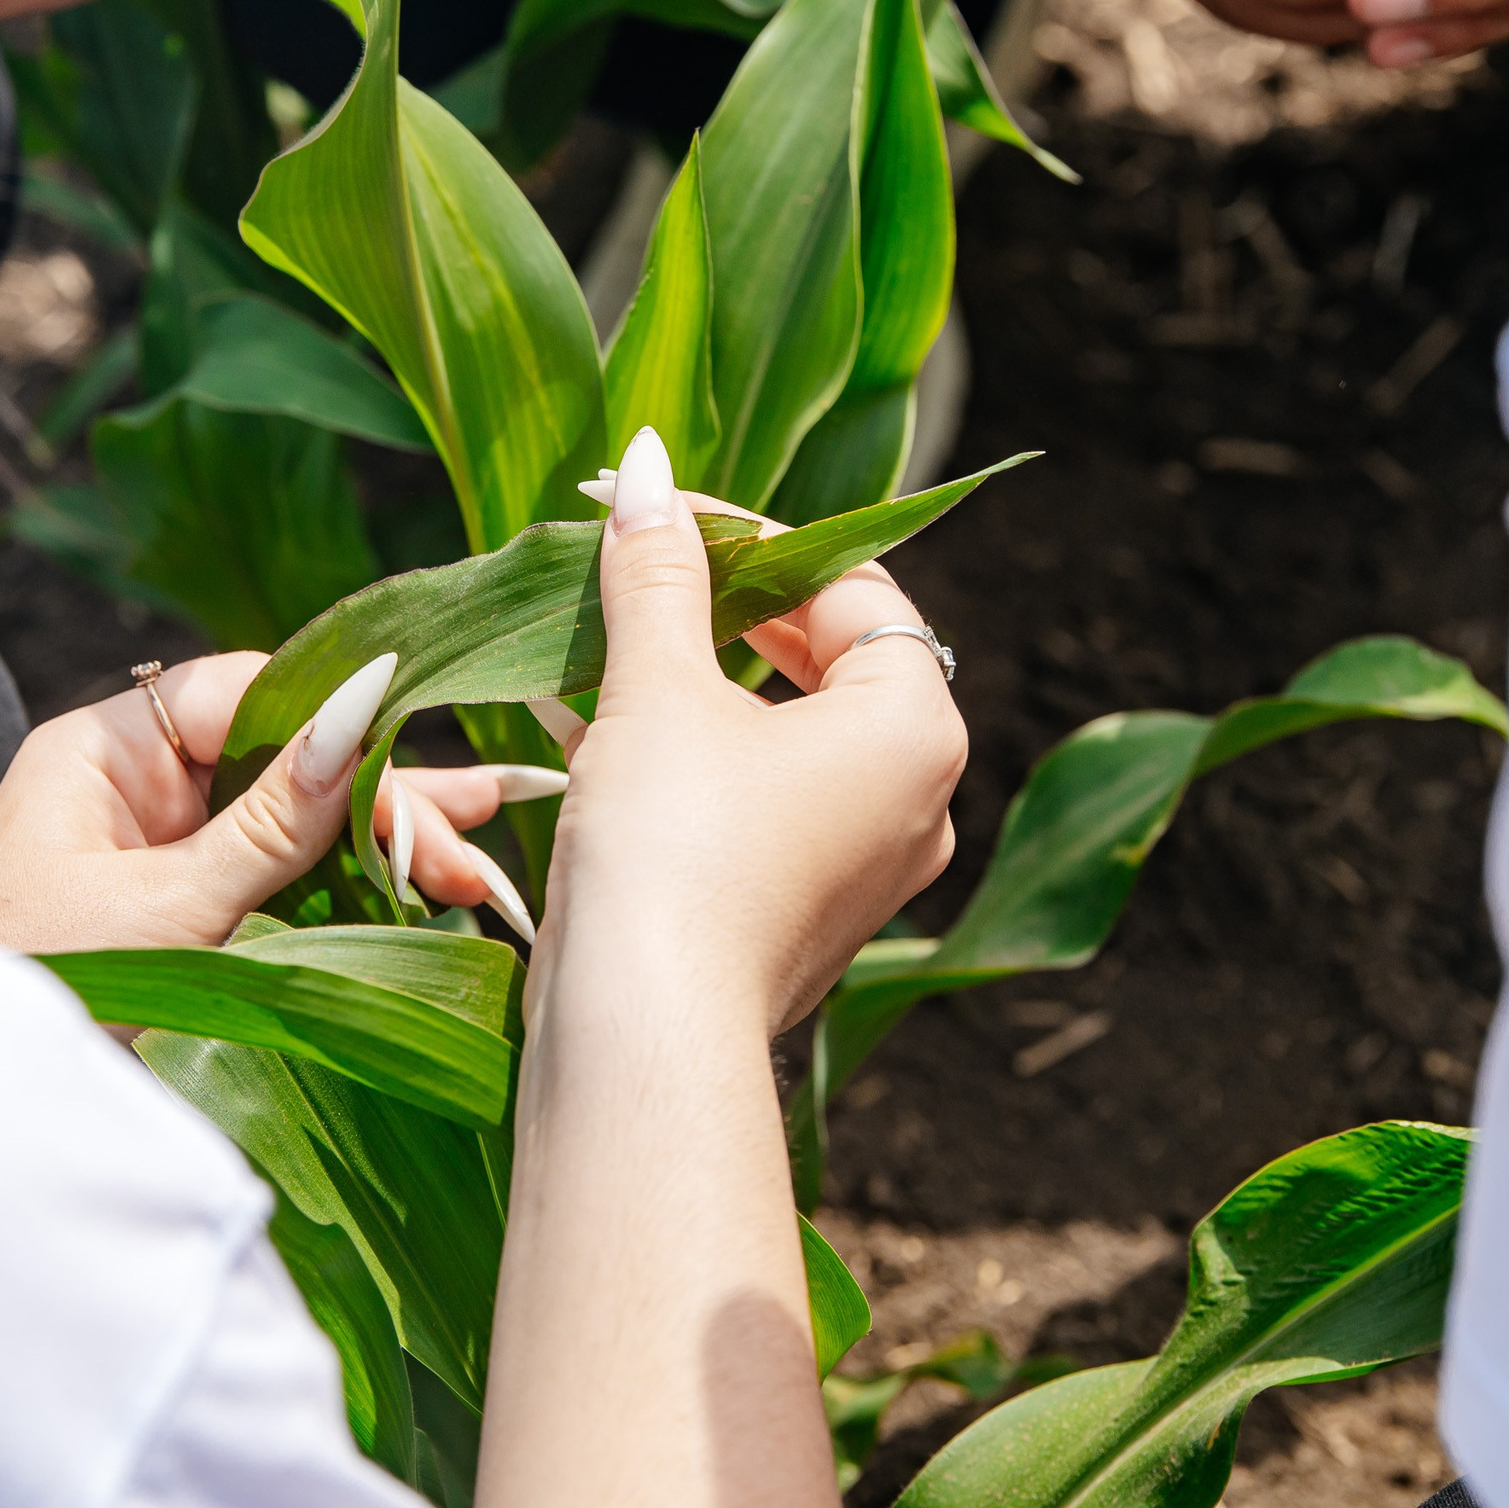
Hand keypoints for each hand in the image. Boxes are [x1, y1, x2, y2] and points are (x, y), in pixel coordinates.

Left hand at [0, 652, 549, 952]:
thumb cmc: (35, 995)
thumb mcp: (167, 906)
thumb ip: (276, 820)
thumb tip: (364, 702)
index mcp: (104, 755)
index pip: (242, 694)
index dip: (331, 715)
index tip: (409, 741)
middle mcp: (135, 793)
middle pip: (283, 764)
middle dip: (380, 803)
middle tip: (468, 853)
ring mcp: (160, 860)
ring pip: (294, 829)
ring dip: (382, 848)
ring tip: (485, 855)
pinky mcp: (183, 924)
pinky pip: (279, 888)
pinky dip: (347, 895)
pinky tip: (429, 891)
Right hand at [533, 432, 966, 1041]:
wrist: (643, 1037)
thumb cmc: (672, 848)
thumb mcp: (658, 688)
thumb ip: (658, 572)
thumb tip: (645, 471)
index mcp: (917, 727)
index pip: (847, 586)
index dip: (746, 537)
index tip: (655, 513)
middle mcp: (915, 800)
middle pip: (820, 660)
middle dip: (716, 612)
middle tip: (630, 570)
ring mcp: (861, 870)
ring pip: (777, 737)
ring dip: (688, 685)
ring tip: (599, 645)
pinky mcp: (798, 919)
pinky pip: (753, 807)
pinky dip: (686, 761)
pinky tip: (591, 732)